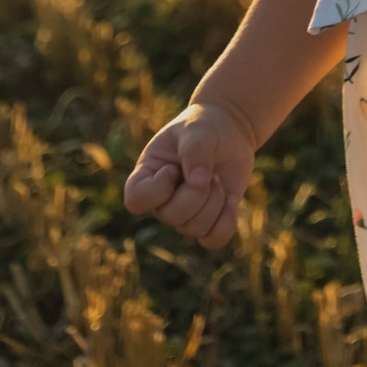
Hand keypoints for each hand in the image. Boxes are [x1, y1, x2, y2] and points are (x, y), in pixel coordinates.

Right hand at [123, 93, 256, 251]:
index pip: (136, 200)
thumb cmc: (205, 127)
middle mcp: (162, 200)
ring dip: (214, 201)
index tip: (174, 167)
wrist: (229, 132)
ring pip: (194, 229)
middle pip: (171, 216)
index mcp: (148, 175)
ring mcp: (185, 214)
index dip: (158, 189)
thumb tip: (198, 183)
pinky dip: (226, 221)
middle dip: (197, 192)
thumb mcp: (198, 129)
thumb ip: (196, 150)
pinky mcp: (208, 222)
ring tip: (216, 178)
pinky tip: (230, 200)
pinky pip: (214, 240)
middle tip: (207, 170)